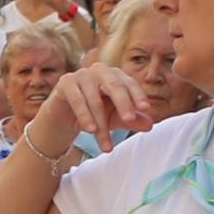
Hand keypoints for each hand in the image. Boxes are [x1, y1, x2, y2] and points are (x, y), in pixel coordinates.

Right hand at [32, 64, 149, 152]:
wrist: (64, 118)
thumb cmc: (94, 114)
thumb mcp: (115, 119)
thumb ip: (132, 120)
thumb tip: (150, 125)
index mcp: (115, 75)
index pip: (129, 83)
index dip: (137, 95)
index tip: (145, 109)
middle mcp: (100, 70)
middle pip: (115, 85)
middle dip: (123, 103)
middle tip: (129, 119)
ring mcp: (81, 74)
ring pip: (95, 99)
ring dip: (101, 123)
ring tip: (106, 143)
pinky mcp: (66, 81)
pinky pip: (77, 99)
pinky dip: (85, 116)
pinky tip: (91, 130)